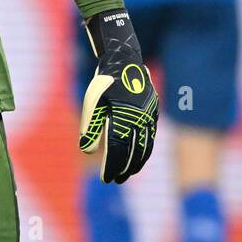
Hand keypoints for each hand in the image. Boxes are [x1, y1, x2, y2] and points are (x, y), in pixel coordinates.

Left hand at [79, 8, 157, 181]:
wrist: (124, 60)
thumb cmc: (104, 82)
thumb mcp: (91, 102)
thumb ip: (90, 127)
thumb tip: (88, 152)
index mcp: (122, 116)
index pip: (117, 148)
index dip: (111, 166)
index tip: (106, 179)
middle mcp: (138, 117)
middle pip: (133, 151)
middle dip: (124, 168)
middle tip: (116, 181)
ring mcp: (148, 115)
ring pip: (146, 145)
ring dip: (137, 162)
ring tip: (127, 174)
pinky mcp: (153, 112)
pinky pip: (151, 136)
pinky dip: (145, 149)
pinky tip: (139, 157)